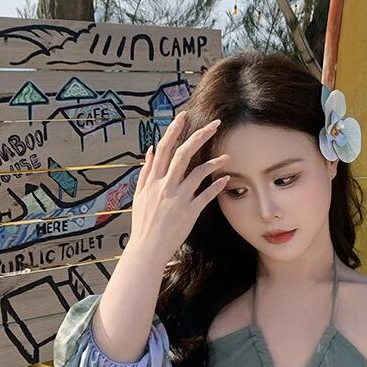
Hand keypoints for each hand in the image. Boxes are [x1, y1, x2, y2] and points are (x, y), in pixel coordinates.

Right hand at [129, 111, 229, 263]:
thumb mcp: (139, 196)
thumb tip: (151, 149)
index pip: (164, 148)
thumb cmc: (143, 224)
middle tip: (214, 124)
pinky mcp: (189, 213)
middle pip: (183, 154)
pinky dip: (216, 186)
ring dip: (214, 162)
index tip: (183, 116)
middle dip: (199, 136)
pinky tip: (226, 179)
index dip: (174, 130)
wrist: (147, 249)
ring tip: (227, 156)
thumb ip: (146, 172)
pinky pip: (206, 196)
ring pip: (198, 173)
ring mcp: (178, 199)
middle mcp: (165, 186)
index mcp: (153, 180)